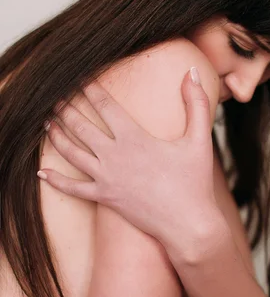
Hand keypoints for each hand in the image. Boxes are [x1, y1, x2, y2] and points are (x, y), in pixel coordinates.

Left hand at [38, 69, 218, 245]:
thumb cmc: (195, 182)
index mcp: (134, 138)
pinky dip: (56, 180)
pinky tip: (42, 172)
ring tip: (48, 123)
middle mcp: (114, 155)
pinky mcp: (104, 198)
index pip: (105, 105)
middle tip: (55, 97)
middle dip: (66, 109)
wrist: (187, 224)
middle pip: (80, 126)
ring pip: (71, 153)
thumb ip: (197, 103)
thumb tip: (193, 71)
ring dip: (57, 136)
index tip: (79, 77)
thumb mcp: (199, 139)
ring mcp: (106, 178)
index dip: (89, 89)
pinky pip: (73, 188)